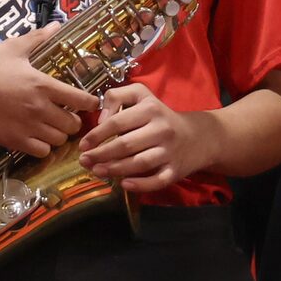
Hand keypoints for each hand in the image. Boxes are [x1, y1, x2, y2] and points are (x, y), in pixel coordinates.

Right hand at [0, 26, 97, 155]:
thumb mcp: (12, 48)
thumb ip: (38, 38)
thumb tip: (56, 24)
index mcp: (43, 84)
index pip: (81, 100)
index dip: (90, 103)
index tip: (89, 103)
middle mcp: (40, 108)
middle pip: (74, 124)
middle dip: (73, 120)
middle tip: (65, 114)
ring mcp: (28, 127)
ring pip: (60, 140)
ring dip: (58, 134)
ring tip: (50, 127)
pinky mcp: (15, 141)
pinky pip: (43, 152)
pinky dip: (43, 147)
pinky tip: (36, 137)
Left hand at [78, 81, 217, 192]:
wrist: (198, 136)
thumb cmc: (159, 116)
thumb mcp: (140, 96)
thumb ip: (116, 97)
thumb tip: (100, 119)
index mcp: (150, 109)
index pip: (117, 122)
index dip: (97, 135)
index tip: (82, 144)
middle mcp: (162, 129)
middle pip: (126, 144)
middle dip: (101, 154)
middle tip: (84, 161)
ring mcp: (170, 151)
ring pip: (140, 163)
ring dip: (116, 169)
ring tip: (97, 172)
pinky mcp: (176, 170)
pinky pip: (158, 180)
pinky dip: (141, 184)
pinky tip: (124, 184)